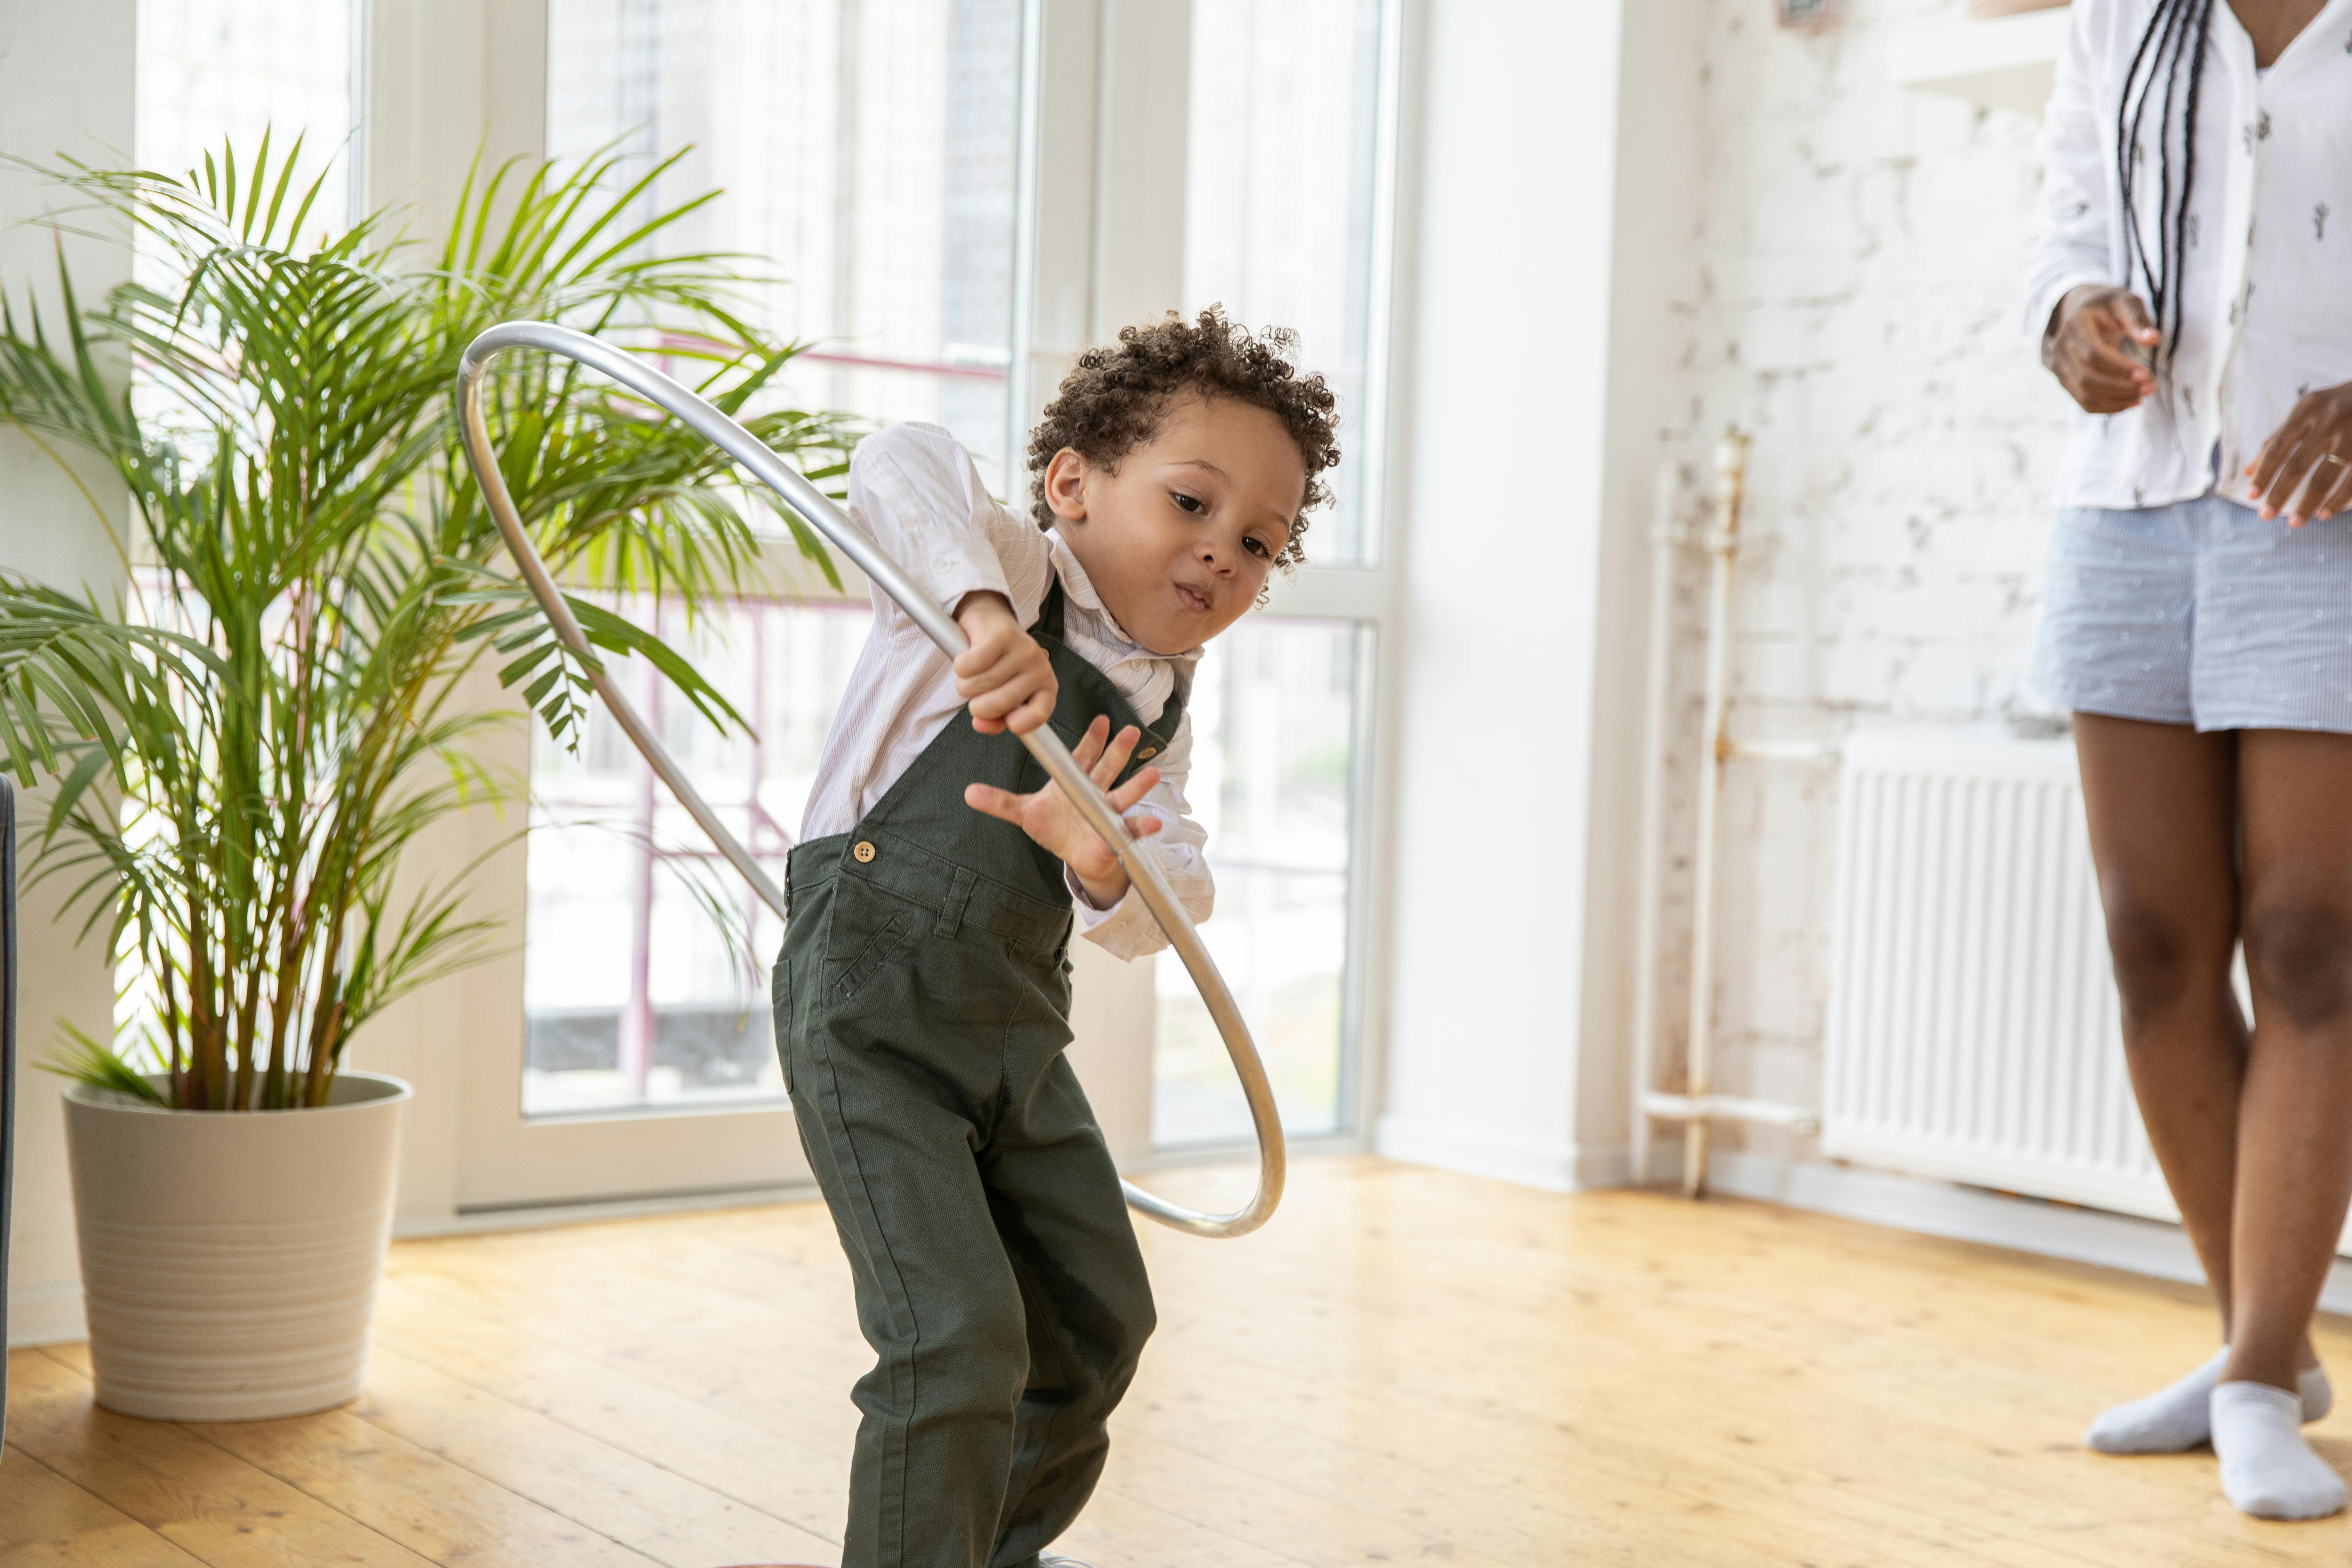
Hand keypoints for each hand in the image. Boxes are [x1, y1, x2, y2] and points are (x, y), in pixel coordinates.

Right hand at [953, 591, 1054, 733]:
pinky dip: (960, 668)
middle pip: (1000, 703)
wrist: (992, 622)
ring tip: (970, 675)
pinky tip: (964, 662)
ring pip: (981, 684)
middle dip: (978, 706)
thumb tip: (980, 725)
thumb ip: (995, 718)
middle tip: (976, 694)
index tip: (1006, 721)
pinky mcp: (1001, 636)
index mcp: (1046, 688)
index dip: (1018, 724)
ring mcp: (1022, 650)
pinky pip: (971, 665)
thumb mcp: (1003, 695)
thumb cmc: (999, 665)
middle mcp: (1039, 668)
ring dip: (965, 685)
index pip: (1038, 714)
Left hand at [963, 715, 1162, 906]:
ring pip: (1124, 794)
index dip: (1092, 740)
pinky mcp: (1116, 834)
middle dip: (1118, 751)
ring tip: (1152, 774)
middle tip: (1129, 732)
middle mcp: (1094, 792)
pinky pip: (1132, 829)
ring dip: (1138, 784)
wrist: (1076, 855)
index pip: (1082, 757)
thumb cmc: (1054, 827)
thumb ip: (1000, 803)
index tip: (1101, 721)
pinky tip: (1156, 823)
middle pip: (1107, 768)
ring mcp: (1108, 811)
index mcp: (1073, 782)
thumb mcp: (1024, 813)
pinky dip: (1144, 827)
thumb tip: (968, 792)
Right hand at [2044, 285, 2158, 414]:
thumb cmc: (2108, 307)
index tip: (2147, 374)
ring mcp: (2059, 368)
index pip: (2093, 354)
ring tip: (2144, 394)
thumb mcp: (2125, 302)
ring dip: (2117, 400)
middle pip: (2087, 378)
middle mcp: (2061, 349)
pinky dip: (2109, 407)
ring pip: (2085, 395)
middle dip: (2122, 387)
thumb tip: (2153, 339)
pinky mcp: (2065, 382)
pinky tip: (2131, 402)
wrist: (2081, 313)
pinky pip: (2084, 403)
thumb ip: (2138, 319)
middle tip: (2151, 386)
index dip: (2119, 368)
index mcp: (2075, 326)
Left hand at [2244, 381, 2351, 525]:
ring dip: (2309, 502)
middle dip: (2280, 492)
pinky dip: (2337, 499)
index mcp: (2307, 409)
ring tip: (2296, 523)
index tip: (2251, 497)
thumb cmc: (2336, 405)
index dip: (2264, 473)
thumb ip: (2278, 439)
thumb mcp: (2306, 413)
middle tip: (2266, 516)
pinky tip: (2324, 514)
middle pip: (2298, 463)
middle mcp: (2329, 419)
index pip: (2277, 447)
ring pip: (2326, 474)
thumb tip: (2248, 472)